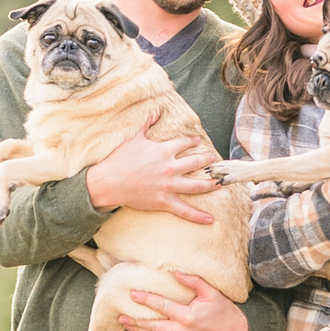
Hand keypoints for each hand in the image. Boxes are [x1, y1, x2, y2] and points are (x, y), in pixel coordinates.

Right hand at [85, 116, 220, 223]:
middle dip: (207, 160)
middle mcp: (170, 167)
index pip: (185, 143)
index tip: (198, 140)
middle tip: (214, 160)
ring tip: (221, 182)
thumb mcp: (134, 138)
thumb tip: (155, 111)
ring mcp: (169, 185)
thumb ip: (147, 124)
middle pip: (196, 162)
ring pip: (197, 185)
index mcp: (164, 150)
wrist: (108, 182)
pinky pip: (185, 210)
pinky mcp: (164, 201)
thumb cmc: (119, 159)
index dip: (192, 141)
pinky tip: (210, 219)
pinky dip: (198, 216)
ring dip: (211, 184)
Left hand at [118, 272, 248, 330]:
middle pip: (153, 326)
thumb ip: (193, 281)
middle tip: (120, 314)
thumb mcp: (211, 292)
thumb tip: (176, 272)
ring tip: (126, 324)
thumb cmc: (224, 310)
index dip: (146, 300)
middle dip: (135, 320)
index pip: (162, 306)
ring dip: (139, 330)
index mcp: (189, 316)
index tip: (133, 294)